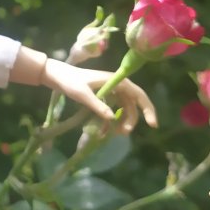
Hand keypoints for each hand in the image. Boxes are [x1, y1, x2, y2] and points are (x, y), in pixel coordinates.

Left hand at [42, 58, 157, 133]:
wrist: (57, 76)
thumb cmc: (70, 81)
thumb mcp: (82, 94)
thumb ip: (97, 105)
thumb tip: (111, 118)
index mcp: (116, 81)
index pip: (138, 94)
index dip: (148, 108)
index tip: (152, 124)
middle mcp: (116, 85)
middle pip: (132, 104)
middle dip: (131, 119)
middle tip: (124, 133)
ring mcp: (110, 91)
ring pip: (123, 108)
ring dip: (122, 121)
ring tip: (114, 134)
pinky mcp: (103, 96)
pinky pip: (112, 110)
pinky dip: (111, 120)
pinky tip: (103, 131)